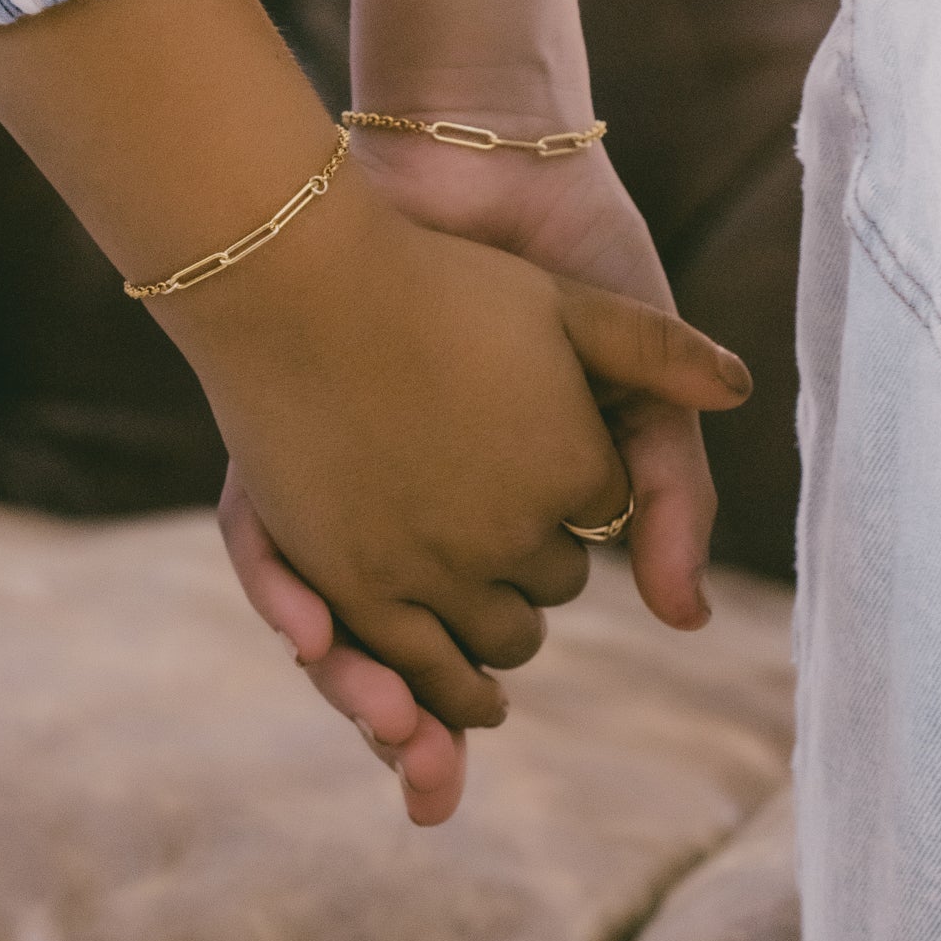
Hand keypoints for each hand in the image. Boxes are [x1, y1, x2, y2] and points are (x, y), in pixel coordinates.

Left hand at [220, 110, 749, 820]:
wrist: (489, 162)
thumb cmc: (572, 271)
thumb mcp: (634, 398)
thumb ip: (665, 500)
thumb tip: (684, 620)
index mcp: (493, 514)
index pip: (468, 645)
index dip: (452, 713)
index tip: (444, 777)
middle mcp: (406, 506)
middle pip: (382, 647)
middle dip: (392, 716)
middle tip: (413, 770)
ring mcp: (342, 470)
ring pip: (317, 609)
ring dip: (337, 673)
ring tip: (372, 715)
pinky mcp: (284, 427)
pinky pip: (256, 534)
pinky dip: (276, 585)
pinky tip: (306, 623)